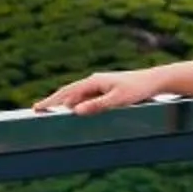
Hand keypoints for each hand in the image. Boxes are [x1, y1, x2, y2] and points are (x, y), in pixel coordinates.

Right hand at [33, 66, 187, 114]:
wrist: (155, 80)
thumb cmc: (138, 90)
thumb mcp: (118, 100)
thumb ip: (97, 106)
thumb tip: (75, 111)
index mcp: (94, 82)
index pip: (67, 93)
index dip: (52, 101)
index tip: (38, 108)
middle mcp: (94, 81)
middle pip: (68, 92)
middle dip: (52, 100)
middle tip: (36, 109)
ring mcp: (100, 85)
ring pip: (76, 94)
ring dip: (62, 101)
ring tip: (49, 109)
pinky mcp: (106, 89)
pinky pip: (85, 96)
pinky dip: (75, 102)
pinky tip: (72, 109)